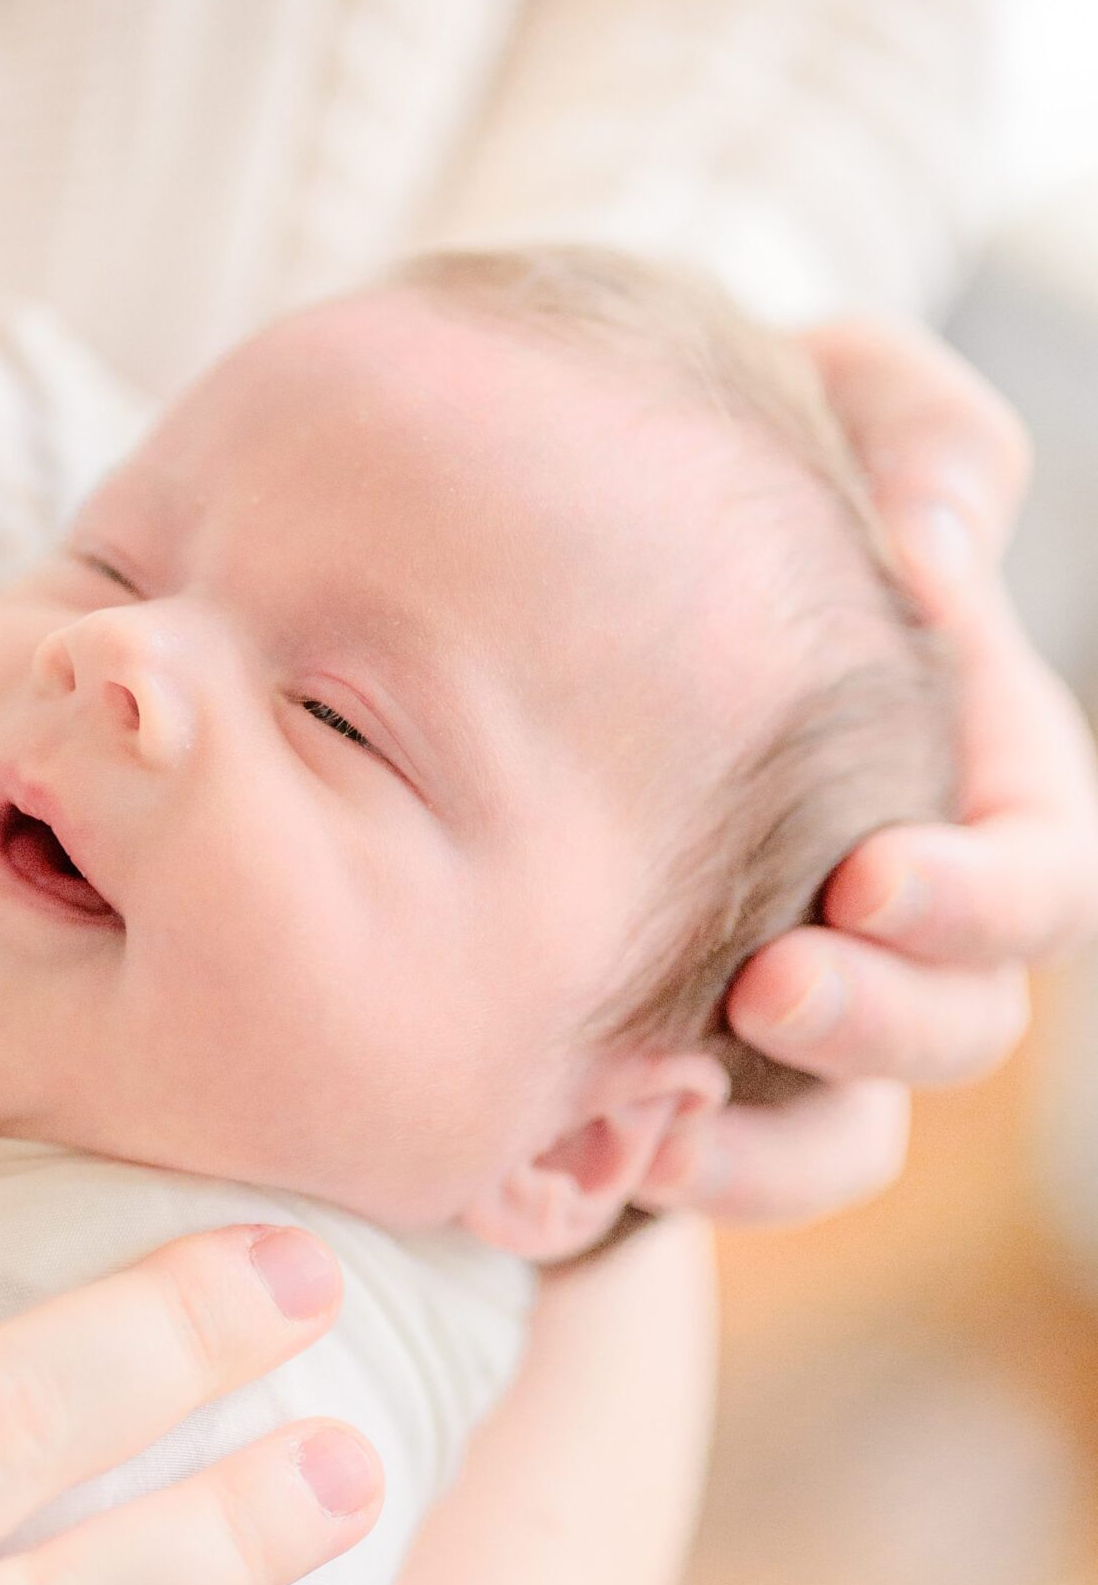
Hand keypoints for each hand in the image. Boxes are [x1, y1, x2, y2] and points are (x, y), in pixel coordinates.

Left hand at [640, 317, 1097, 1223]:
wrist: (568, 559)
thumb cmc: (732, 473)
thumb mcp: (832, 407)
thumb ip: (917, 433)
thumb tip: (938, 543)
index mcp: (984, 785)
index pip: (1042, 879)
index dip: (976, 900)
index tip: (868, 875)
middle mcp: (909, 916)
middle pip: (956, 1027)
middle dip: (877, 1024)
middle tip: (766, 989)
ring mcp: (804, 998)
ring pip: (841, 1132)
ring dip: (769, 1152)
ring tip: (660, 1133)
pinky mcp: (684, 1059)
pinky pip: (699, 1158)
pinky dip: (645, 1178)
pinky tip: (542, 1166)